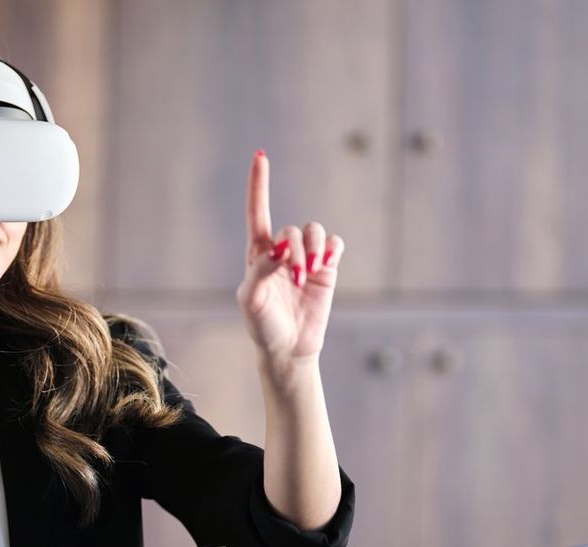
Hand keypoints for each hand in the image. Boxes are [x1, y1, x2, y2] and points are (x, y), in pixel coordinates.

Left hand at [236, 149, 343, 364]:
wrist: (288, 349)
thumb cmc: (262, 326)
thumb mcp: (252, 300)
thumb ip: (261, 270)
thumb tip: (280, 248)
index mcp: (258, 255)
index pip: (257, 212)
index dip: (258, 185)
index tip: (260, 155)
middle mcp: (282, 252)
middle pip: (291, 230)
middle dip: (296, 251)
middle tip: (297, 277)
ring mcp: (306, 259)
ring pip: (315, 232)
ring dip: (314, 248)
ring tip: (311, 273)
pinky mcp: (327, 270)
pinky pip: (335, 245)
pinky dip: (332, 249)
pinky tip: (326, 264)